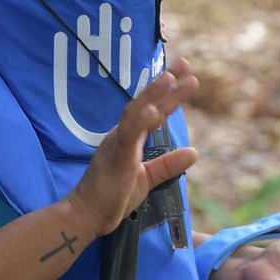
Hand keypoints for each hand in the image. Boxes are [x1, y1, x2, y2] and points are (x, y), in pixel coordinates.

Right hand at [67, 58, 199, 236]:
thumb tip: (194, 152)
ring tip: (170, 77)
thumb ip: (169, 165)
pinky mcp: (115, 159)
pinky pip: (127, 137)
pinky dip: (139, 122)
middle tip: (185, 63)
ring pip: (135, 114)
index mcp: (130, 138)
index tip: (185, 74)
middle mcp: (122, 135)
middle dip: (164, 84)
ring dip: (152, 95)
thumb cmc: (112, 197)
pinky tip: (152, 110)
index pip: (151, 109)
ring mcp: (117, 144)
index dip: (168, 92)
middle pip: (145, 103)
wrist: (86, 216)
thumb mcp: (148, 179)